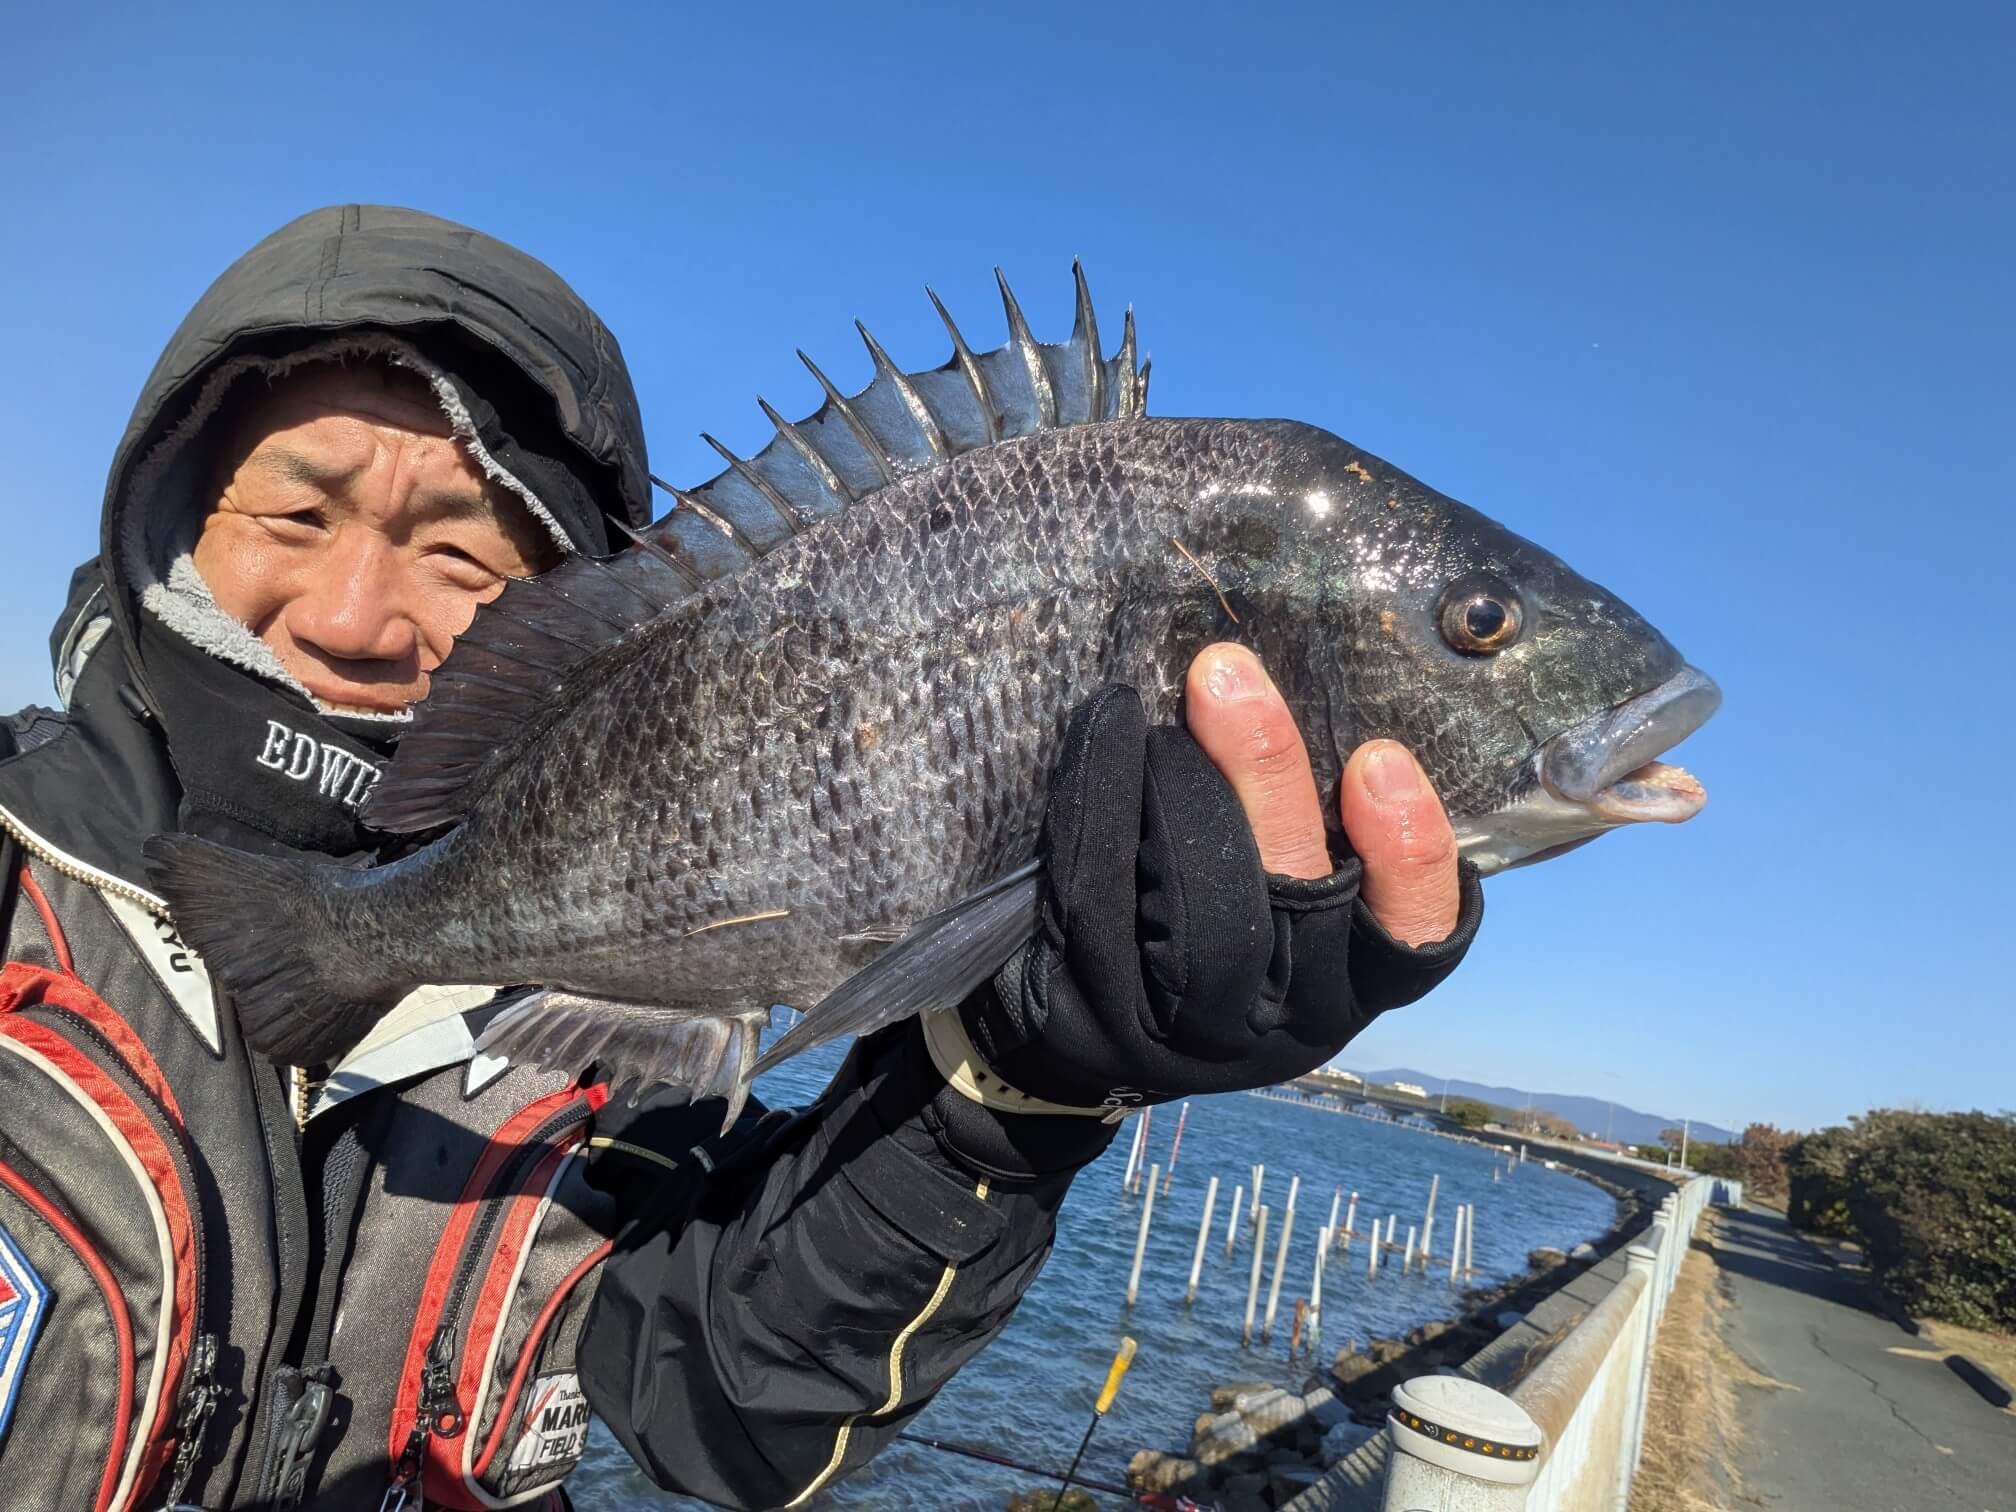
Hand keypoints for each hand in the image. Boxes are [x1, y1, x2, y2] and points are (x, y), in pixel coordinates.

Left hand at [957, 647, 1482, 1111]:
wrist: (1072, 1038)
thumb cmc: (1205, 929)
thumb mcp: (1286, 901)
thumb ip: (1314, 827)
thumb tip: (1321, 674)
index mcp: (1352, 985)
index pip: (1413, 938)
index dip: (1409, 858)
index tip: (1381, 760)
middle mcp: (1285, 1020)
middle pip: (1298, 904)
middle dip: (1270, 778)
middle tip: (1231, 674)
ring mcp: (1190, 1027)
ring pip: (1207, 918)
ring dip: (1190, 789)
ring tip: (1182, 697)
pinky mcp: (1104, 1013)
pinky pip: (1101, 901)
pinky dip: (1101, 801)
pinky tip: (1107, 723)